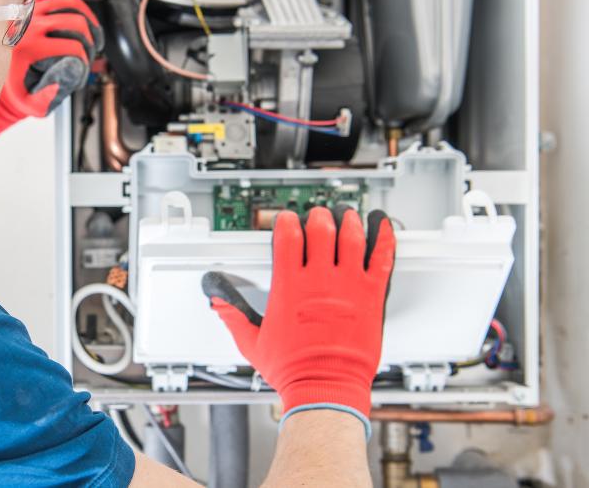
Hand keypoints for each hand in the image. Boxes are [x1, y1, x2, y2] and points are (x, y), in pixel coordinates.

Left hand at [0, 0, 102, 136]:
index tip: (84, 66)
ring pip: (69, 0)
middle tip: (91, 50)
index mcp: (30, 48)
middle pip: (75, 22)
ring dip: (87, 15)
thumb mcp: (27, 100)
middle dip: (89, 39)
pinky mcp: (30, 0)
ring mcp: (30, 9)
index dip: (85, 59)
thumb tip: (69, 77)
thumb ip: (47, 98)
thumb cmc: (13, 83)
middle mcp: (29, 24)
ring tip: (91, 31)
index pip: (72, 47)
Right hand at [201, 207, 394, 431]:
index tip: (286, 220)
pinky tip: (383, 226)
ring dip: (349, 221)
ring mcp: (348, 286)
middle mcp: (319, 281)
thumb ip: (234, 316)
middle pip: (321, 229)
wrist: (326, 388)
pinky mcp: (372, 297)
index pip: (287, 237)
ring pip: (352, 237)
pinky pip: (382, 259)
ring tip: (347, 215)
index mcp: (289, 287)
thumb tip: (218, 302)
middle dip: (318, 217)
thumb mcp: (252, 342)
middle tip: (318, 216)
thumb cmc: (293, 370)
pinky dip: (384, 238)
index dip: (286, 222)